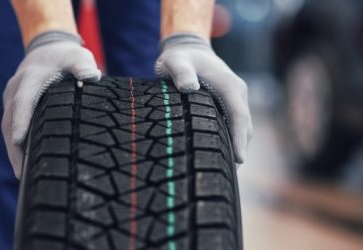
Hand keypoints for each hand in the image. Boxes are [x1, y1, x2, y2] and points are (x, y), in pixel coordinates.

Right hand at [2, 31, 100, 177]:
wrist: (47, 49)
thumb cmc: (66, 57)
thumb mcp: (77, 57)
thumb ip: (83, 65)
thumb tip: (92, 76)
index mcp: (30, 79)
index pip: (23, 102)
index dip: (21, 122)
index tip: (20, 142)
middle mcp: (15, 89)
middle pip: (10, 121)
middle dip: (13, 147)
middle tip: (21, 173)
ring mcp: (10, 98)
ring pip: (7, 127)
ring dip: (12, 150)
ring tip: (21, 175)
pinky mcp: (12, 106)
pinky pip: (10, 127)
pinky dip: (14, 145)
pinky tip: (23, 163)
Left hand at [155, 33, 252, 163]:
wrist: (189, 48)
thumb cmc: (180, 56)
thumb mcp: (175, 61)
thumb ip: (180, 72)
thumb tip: (189, 88)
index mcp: (229, 85)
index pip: (239, 115)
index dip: (239, 138)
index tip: (239, 159)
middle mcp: (237, 92)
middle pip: (244, 125)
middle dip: (240, 148)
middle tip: (229, 174)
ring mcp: (235, 97)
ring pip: (242, 126)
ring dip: (237, 145)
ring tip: (226, 170)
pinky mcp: (229, 102)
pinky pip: (235, 123)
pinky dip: (232, 138)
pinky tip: (221, 153)